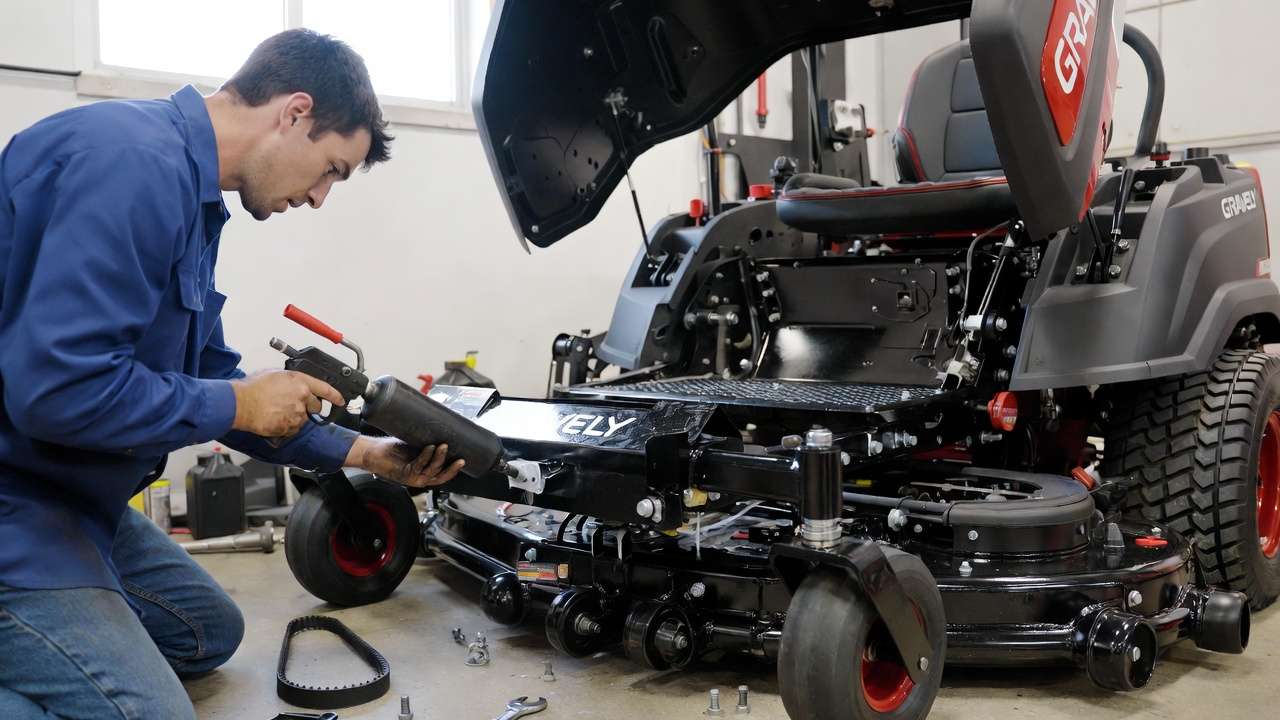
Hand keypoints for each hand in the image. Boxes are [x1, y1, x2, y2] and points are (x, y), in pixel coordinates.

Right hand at [229, 370, 344, 436]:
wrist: (240, 404)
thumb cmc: (253, 388)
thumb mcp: (275, 374)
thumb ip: (291, 380)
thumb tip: (295, 384)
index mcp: (300, 382)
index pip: (325, 389)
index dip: (335, 396)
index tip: (341, 400)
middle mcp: (302, 397)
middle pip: (315, 407)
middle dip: (308, 407)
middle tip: (291, 405)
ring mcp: (296, 414)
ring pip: (303, 419)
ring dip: (294, 417)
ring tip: (276, 411)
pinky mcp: (289, 427)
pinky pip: (292, 429)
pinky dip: (286, 426)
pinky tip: (274, 419)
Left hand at [352, 436, 465, 487]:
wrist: (374, 452)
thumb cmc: (392, 449)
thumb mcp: (414, 446)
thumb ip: (427, 444)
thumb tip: (441, 432)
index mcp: (423, 473)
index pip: (442, 475)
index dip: (453, 470)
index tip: (463, 461)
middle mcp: (419, 478)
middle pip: (440, 477)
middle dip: (451, 468)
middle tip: (460, 459)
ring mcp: (412, 478)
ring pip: (432, 471)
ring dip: (439, 458)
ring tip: (443, 446)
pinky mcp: (405, 473)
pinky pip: (419, 464)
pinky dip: (425, 455)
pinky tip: (429, 447)